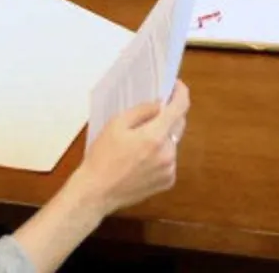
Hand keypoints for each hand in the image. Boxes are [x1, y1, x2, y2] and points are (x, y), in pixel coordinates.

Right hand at [72, 81, 189, 215]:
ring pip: (173, 143)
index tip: (177, 85)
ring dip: (163, 136)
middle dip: (170, 114)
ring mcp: (170, 169)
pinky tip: (142, 157)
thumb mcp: (116, 124)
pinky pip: (170, 160)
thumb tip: (160, 104)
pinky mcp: (168, 181)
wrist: (97, 192)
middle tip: (155, 108)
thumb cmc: (103, 157)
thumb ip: (141, 111)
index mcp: (155, 136)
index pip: (180, 108)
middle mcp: (168, 153)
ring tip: (141, 139)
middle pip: (179, 124)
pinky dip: (161, 153)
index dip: (181, 93)